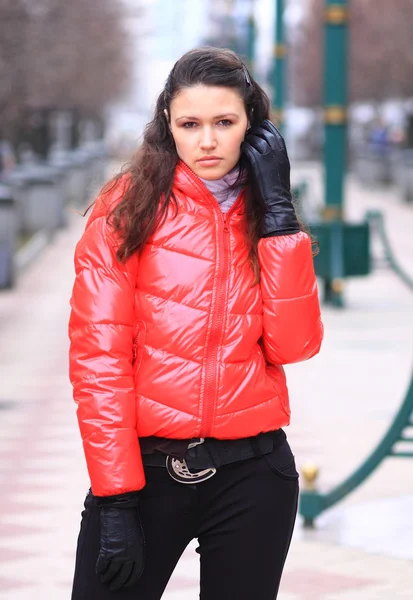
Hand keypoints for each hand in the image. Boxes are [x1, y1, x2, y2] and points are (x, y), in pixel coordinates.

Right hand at [94, 492, 143, 591]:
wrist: (120, 509)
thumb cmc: (129, 519)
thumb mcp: (137, 535)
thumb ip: (134, 548)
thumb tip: (131, 561)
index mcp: (139, 551)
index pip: (136, 572)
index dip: (131, 580)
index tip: (127, 584)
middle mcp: (129, 555)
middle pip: (124, 575)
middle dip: (118, 583)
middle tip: (114, 587)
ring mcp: (118, 553)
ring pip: (112, 572)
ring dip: (107, 578)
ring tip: (105, 581)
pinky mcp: (107, 549)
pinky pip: (102, 565)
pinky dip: (100, 570)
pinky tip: (99, 573)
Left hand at [241, 120, 299, 236]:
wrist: (277, 200)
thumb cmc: (276, 185)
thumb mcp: (280, 164)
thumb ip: (273, 151)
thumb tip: (262, 142)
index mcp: (282, 147)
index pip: (269, 126)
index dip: (259, 128)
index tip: (253, 134)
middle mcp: (276, 147)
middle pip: (260, 129)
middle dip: (251, 133)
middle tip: (245, 140)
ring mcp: (267, 153)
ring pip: (253, 137)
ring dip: (246, 141)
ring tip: (242, 148)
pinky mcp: (257, 161)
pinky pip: (247, 147)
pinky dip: (243, 149)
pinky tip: (241, 154)